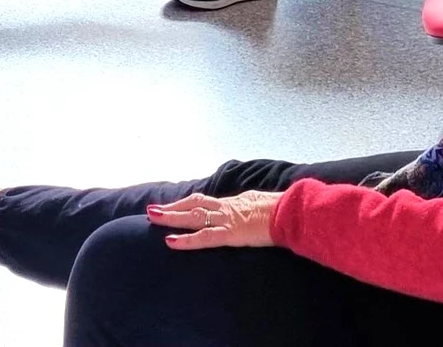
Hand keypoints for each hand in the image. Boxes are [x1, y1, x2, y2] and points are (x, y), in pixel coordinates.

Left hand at [146, 191, 280, 249]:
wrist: (290, 212)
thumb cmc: (284, 209)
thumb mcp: (266, 203)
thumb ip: (256, 205)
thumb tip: (257, 206)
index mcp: (236, 202)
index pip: (208, 201)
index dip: (190, 203)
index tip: (176, 205)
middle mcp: (227, 207)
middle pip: (195, 204)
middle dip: (174, 207)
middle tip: (153, 209)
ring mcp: (227, 219)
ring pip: (193, 216)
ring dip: (171, 216)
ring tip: (153, 216)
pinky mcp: (229, 233)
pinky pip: (203, 237)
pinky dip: (185, 240)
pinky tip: (170, 241)